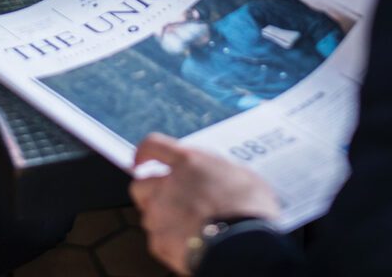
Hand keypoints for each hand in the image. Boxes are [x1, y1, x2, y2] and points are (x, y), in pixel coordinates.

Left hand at [130, 133, 279, 274]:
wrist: (248, 246)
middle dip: (149, 193)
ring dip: (161, 220)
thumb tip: (217, 176)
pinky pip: (157, 241)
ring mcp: (161, 214)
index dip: (144, 152)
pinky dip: (168, 243)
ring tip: (184, 228)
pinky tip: (188, 244)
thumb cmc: (251, 210)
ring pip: (148, 215)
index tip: (140, 159)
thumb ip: (216, 171)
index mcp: (187, 162)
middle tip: (166, 201)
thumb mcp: (240, 175)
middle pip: (140, 185)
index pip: (153, 145)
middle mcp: (168, 184)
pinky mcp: (161, 243)